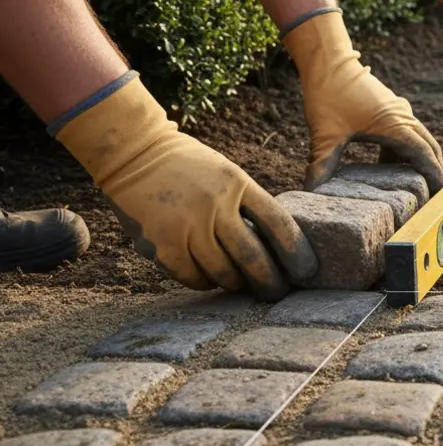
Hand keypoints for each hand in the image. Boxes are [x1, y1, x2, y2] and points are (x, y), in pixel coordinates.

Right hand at [55, 74, 316, 299]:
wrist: (133, 153)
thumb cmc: (188, 166)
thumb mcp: (227, 174)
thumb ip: (247, 204)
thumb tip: (273, 248)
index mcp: (238, 184)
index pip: (279, 225)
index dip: (297, 253)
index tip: (306, 272)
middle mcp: (215, 206)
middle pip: (253, 257)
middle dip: (270, 281)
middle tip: (277, 293)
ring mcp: (186, 226)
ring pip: (223, 272)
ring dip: (236, 284)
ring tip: (242, 287)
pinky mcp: (160, 244)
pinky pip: (192, 277)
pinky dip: (204, 282)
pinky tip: (209, 280)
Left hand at [283, 11, 442, 190]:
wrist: (328, 61)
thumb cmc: (328, 94)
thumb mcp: (324, 134)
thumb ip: (321, 165)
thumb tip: (309, 191)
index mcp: (394, 126)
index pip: (424, 155)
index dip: (433, 175)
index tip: (438, 193)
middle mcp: (403, 117)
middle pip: (429, 147)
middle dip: (432, 170)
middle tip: (431, 193)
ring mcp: (399, 110)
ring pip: (419, 138)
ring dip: (418, 159)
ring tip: (411, 184)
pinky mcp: (391, 107)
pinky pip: (408, 131)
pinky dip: (405, 148)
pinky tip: (388, 164)